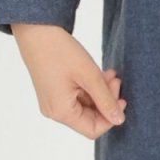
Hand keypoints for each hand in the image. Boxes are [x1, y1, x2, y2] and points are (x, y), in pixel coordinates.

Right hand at [11, 24, 126, 137]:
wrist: (37, 30)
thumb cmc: (60, 51)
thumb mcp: (89, 76)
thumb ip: (106, 100)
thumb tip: (119, 120)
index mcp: (60, 111)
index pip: (92, 130)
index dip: (110, 118)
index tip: (122, 99)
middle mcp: (54, 111)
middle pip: (90, 117)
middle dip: (107, 101)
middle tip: (116, 80)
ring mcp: (53, 102)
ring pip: (86, 106)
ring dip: (101, 92)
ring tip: (110, 74)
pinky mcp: (54, 92)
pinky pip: (78, 96)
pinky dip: (91, 87)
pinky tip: (100, 73)